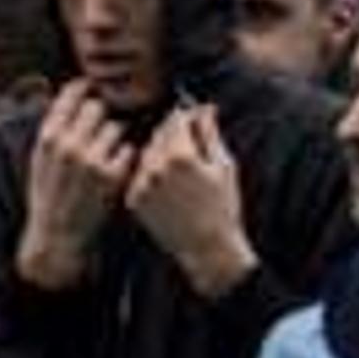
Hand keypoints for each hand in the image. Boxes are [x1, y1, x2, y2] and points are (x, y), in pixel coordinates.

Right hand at [18, 85, 137, 290]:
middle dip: (102, 116)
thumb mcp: (40, 157)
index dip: (85, 88)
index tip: (92, 89)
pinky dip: (126, 157)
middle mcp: (68, 145)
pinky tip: (116, 169)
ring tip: (105, 155)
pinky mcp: (113, 176)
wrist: (58, 233)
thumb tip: (74, 93)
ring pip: (116, 127)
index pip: (72, 93)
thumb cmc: (50, 193)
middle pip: (98, 106)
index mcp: (47, 137)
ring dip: (115, 138)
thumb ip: (55, 126)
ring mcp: (92, 160)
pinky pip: (129, 150)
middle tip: (99, 131)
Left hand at [124, 104, 254, 299]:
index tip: (196, 116)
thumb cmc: (223, 207)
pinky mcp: (133, 199)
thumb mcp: (224, 166)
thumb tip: (204, 109)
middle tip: (190, 138)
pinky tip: (169, 183)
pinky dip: (151, 172)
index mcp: (181, 155)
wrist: (206, 248)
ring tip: (181, 164)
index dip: (188, 115)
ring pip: (147, 152)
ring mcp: (141, 184)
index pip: (178, 119)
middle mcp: (155, 167)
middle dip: (174, 131)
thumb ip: (210, 133)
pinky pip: (139, 174)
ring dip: (161, 150)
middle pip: (160, 133)